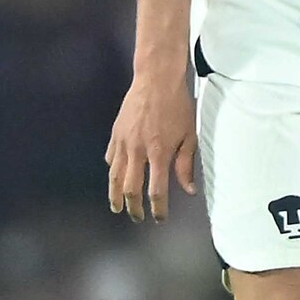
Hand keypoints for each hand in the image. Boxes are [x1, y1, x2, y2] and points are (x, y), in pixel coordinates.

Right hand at [105, 74, 197, 221]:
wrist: (156, 80)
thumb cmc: (178, 106)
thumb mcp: (189, 135)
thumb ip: (186, 165)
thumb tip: (189, 190)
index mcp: (159, 153)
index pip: (156, 191)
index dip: (157, 209)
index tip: (159, 218)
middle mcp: (138, 152)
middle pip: (130, 190)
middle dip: (134, 208)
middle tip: (138, 217)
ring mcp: (123, 143)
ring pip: (114, 177)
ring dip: (115, 196)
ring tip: (118, 207)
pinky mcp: (115, 134)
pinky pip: (110, 158)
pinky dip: (112, 171)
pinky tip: (115, 177)